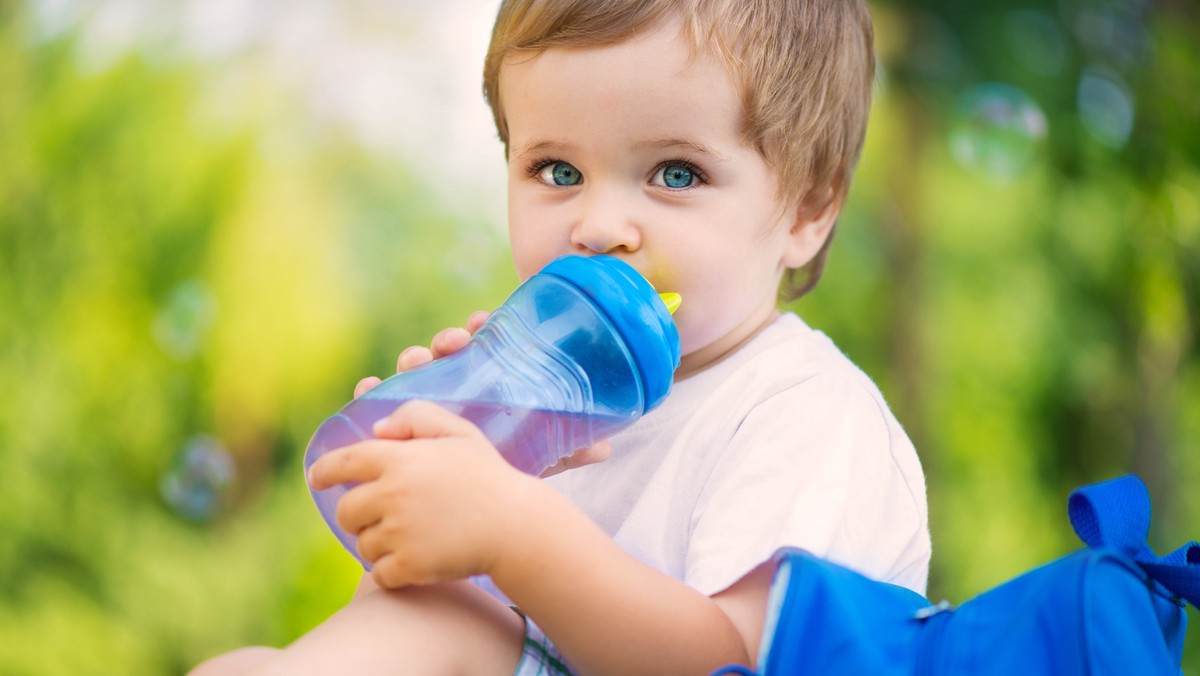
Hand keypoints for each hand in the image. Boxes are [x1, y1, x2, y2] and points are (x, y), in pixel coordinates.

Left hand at [308, 400, 531, 587]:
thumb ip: (416, 416)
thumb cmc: (487, 476)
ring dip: (379, 543)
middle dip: (357, 515)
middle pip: (347, 511)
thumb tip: (377, 429)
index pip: (343, 463)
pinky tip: (414, 562)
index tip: (316, 479)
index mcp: (399, 459)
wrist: (515, 525)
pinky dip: (392, 571)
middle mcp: (392, 494)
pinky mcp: (409, 565)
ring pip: (363, 544)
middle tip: (381, 517)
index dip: (324, 471)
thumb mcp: (458, 432)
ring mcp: (399, 532)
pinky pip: (380, 573)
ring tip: (410, 538)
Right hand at [353, 311, 611, 477]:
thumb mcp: (536, 460)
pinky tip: (366, 388)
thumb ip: (567, 451)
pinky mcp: (395, 426)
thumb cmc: (505, 474)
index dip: (478, 329)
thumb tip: (606, 448)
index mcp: (485, 383)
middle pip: (444, 353)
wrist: (470, 510)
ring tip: (413, 363)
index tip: (481, 321)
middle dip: (444, 342)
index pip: (481, 345)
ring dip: (410, 361)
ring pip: (412, 372)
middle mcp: (451, 386)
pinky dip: (370, 392)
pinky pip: (378, 404)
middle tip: (449, 345)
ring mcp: (421, 404)